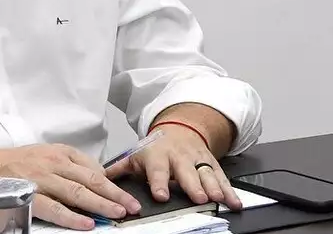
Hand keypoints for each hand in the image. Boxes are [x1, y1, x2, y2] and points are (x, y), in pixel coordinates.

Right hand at [0, 144, 141, 229]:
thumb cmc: (14, 164)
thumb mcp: (44, 154)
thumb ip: (70, 164)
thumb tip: (97, 177)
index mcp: (58, 153)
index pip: (91, 167)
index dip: (112, 182)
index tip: (127, 193)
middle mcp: (51, 163)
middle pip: (90, 179)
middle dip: (114, 193)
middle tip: (131, 205)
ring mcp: (40, 179)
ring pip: (76, 193)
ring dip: (100, 204)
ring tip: (117, 213)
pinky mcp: (28, 195)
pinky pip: (54, 208)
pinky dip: (72, 217)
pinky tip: (87, 223)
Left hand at [106, 125, 242, 210]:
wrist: (179, 129)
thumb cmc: (155, 148)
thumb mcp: (135, 155)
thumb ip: (118, 168)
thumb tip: (98, 176)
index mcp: (157, 156)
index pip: (157, 170)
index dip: (159, 182)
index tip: (160, 194)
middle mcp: (179, 157)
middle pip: (186, 172)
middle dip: (192, 184)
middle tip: (197, 197)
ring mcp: (197, 160)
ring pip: (206, 173)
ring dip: (214, 187)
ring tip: (219, 199)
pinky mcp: (212, 164)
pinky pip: (222, 177)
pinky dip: (230, 190)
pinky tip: (234, 202)